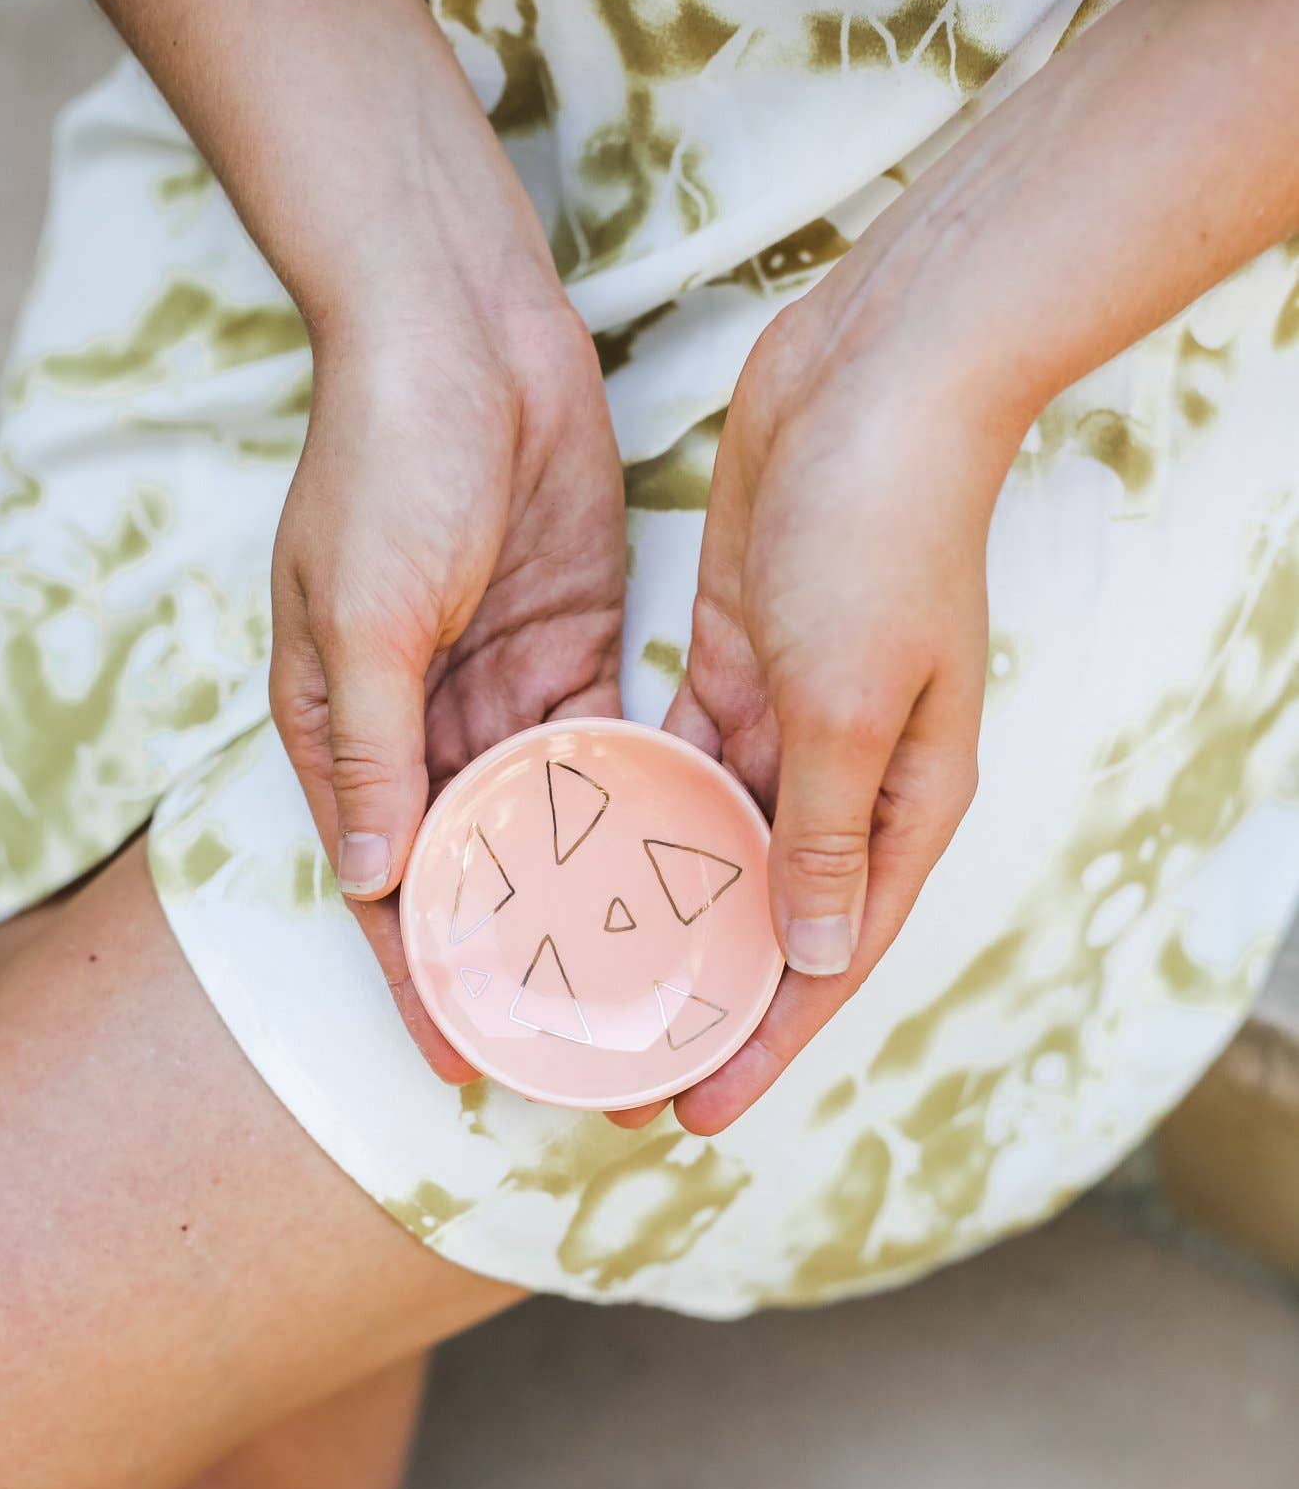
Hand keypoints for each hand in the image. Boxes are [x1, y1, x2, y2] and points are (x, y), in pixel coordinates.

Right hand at [270, 289, 626, 1081]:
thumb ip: (375, 751)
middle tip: (579, 1040)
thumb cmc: (385, 458)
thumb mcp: (363, 611)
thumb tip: (377, 884)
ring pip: (544, 824)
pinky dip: (631, 810)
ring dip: (583, 896)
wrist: (462, 322)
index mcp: (341, 728)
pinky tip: (677, 872)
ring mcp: (499, 689)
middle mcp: (419, 726)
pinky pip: (604, 753)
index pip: (383, 885)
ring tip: (641, 979)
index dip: (419, 978)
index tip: (467, 1061)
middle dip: (514, 956)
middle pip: (471, 870)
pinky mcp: (574, 647)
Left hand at [615, 276, 1014, 1135]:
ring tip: (587, 987)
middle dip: (703, 999)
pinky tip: (579, 866)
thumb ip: (826, 833)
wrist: (875, 376)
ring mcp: (794, 722)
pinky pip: (682, 769)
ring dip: (661, 918)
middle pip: (772, 920)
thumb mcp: (853, 703)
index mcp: (908, 804)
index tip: (695, 1112)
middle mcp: (856, 778)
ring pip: (718, 852)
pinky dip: (640, 818)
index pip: (831, 957)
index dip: (766, 1044)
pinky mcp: (735, 666)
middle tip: (620, 1072)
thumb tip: (810, 952)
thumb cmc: (882, 534)